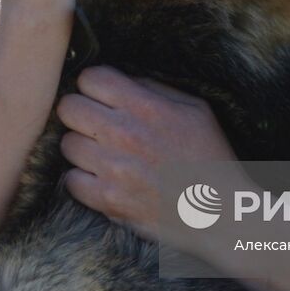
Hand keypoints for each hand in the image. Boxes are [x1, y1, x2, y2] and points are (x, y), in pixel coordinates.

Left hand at [57, 66, 239, 252]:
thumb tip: (122, 80)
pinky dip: (83, 180)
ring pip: (67, 143)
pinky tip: (102, 178)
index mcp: (146, 107)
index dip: (94, 85)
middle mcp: (125, 134)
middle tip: (95, 123)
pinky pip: (71, 180)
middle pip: (69, 107)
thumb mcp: (195, 109)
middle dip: (80, 112)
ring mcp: (114, 169)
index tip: (102, 96)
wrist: (222, 212)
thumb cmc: (210, 157)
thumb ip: (154, 89)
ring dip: (81, 146)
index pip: (90, 78)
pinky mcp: (108, 200)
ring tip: (102, 153)